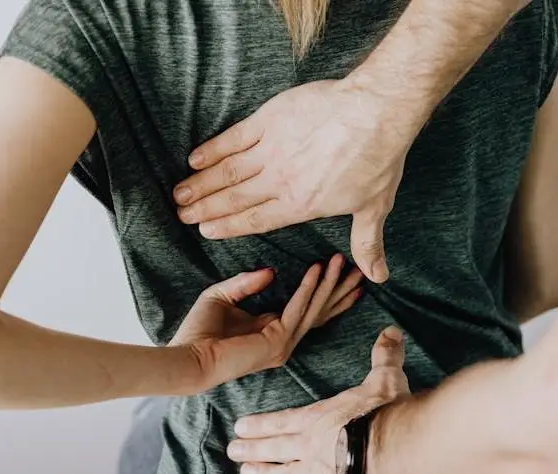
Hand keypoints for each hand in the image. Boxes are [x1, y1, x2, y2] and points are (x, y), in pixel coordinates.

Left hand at [172, 253, 362, 389]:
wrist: (188, 357)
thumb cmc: (198, 332)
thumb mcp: (222, 296)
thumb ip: (246, 283)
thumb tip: (272, 271)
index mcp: (272, 331)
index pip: (308, 310)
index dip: (326, 291)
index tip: (341, 271)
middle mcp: (283, 341)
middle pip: (321, 311)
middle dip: (340, 289)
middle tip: (360, 269)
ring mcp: (283, 344)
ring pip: (314, 309)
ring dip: (329, 284)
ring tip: (342, 261)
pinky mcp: (277, 342)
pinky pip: (297, 309)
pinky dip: (307, 288)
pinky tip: (316, 269)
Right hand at [173, 80, 417, 283]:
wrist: (375, 113)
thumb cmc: (377, 160)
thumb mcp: (374, 208)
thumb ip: (366, 243)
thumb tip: (377, 276)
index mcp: (300, 205)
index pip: (256, 220)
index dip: (228, 227)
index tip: (206, 231)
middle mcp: (279, 181)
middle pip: (234, 198)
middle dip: (205, 209)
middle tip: (182, 215)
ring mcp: (271, 150)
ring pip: (227, 171)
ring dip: (201, 183)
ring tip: (180, 193)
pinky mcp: (269, 121)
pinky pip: (234, 138)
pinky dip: (213, 149)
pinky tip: (195, 158)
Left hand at [227, 326, 409, 473]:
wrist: (392, 449)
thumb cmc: (385, 412)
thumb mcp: (385, 379)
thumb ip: (384, 357)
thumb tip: (391, 331)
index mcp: (319, 418)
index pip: (283, 421)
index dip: (261, 425)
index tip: (240, 427)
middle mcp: (309, 446)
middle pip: (274, 448)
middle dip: (252, 449)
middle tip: (232, 451)